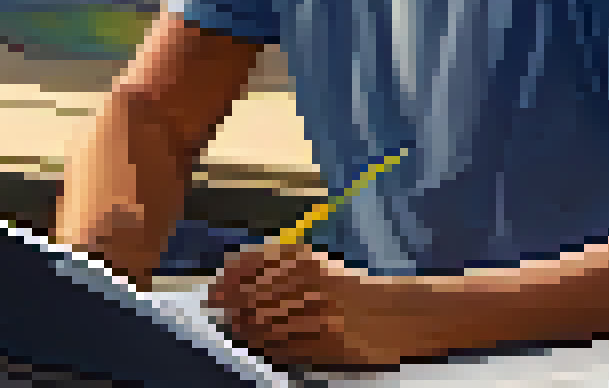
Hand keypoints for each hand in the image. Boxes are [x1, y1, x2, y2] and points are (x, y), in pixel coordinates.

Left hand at [206, 244, 412, 368]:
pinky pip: (285, 347)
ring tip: (229, 323)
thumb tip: (237, 272)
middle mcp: (312, 286)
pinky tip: (253, 342)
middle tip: (214, 304)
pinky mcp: (326, 344)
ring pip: (267, 322)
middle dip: (232, 301)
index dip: (232, 276)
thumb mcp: (319, 267)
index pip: (259, 265)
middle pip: (258, 295)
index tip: (216, 283)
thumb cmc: (353, 290)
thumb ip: (283, 266)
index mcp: (309, 261)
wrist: (394, 316)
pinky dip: (264, 345)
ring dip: (243, 325)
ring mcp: (318, 316)